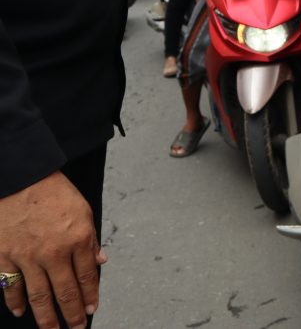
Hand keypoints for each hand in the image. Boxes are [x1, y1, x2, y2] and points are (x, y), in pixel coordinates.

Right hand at [0, 172, 106, 327]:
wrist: (21, 178)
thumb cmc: (53, 192)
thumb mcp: (83, 210)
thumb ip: (91, 239)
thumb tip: (101, 261)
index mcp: (78, 239)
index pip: (87, 277)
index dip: (91, 296)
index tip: (92, 310)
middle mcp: (54, 252)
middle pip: (65, 292)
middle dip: (72, 314)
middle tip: (76, 328)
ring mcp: (27, 257)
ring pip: (39, 296)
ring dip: (47, 317)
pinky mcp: (4, 256)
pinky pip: (10, 286)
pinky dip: (15, 301)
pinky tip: (21, 311)